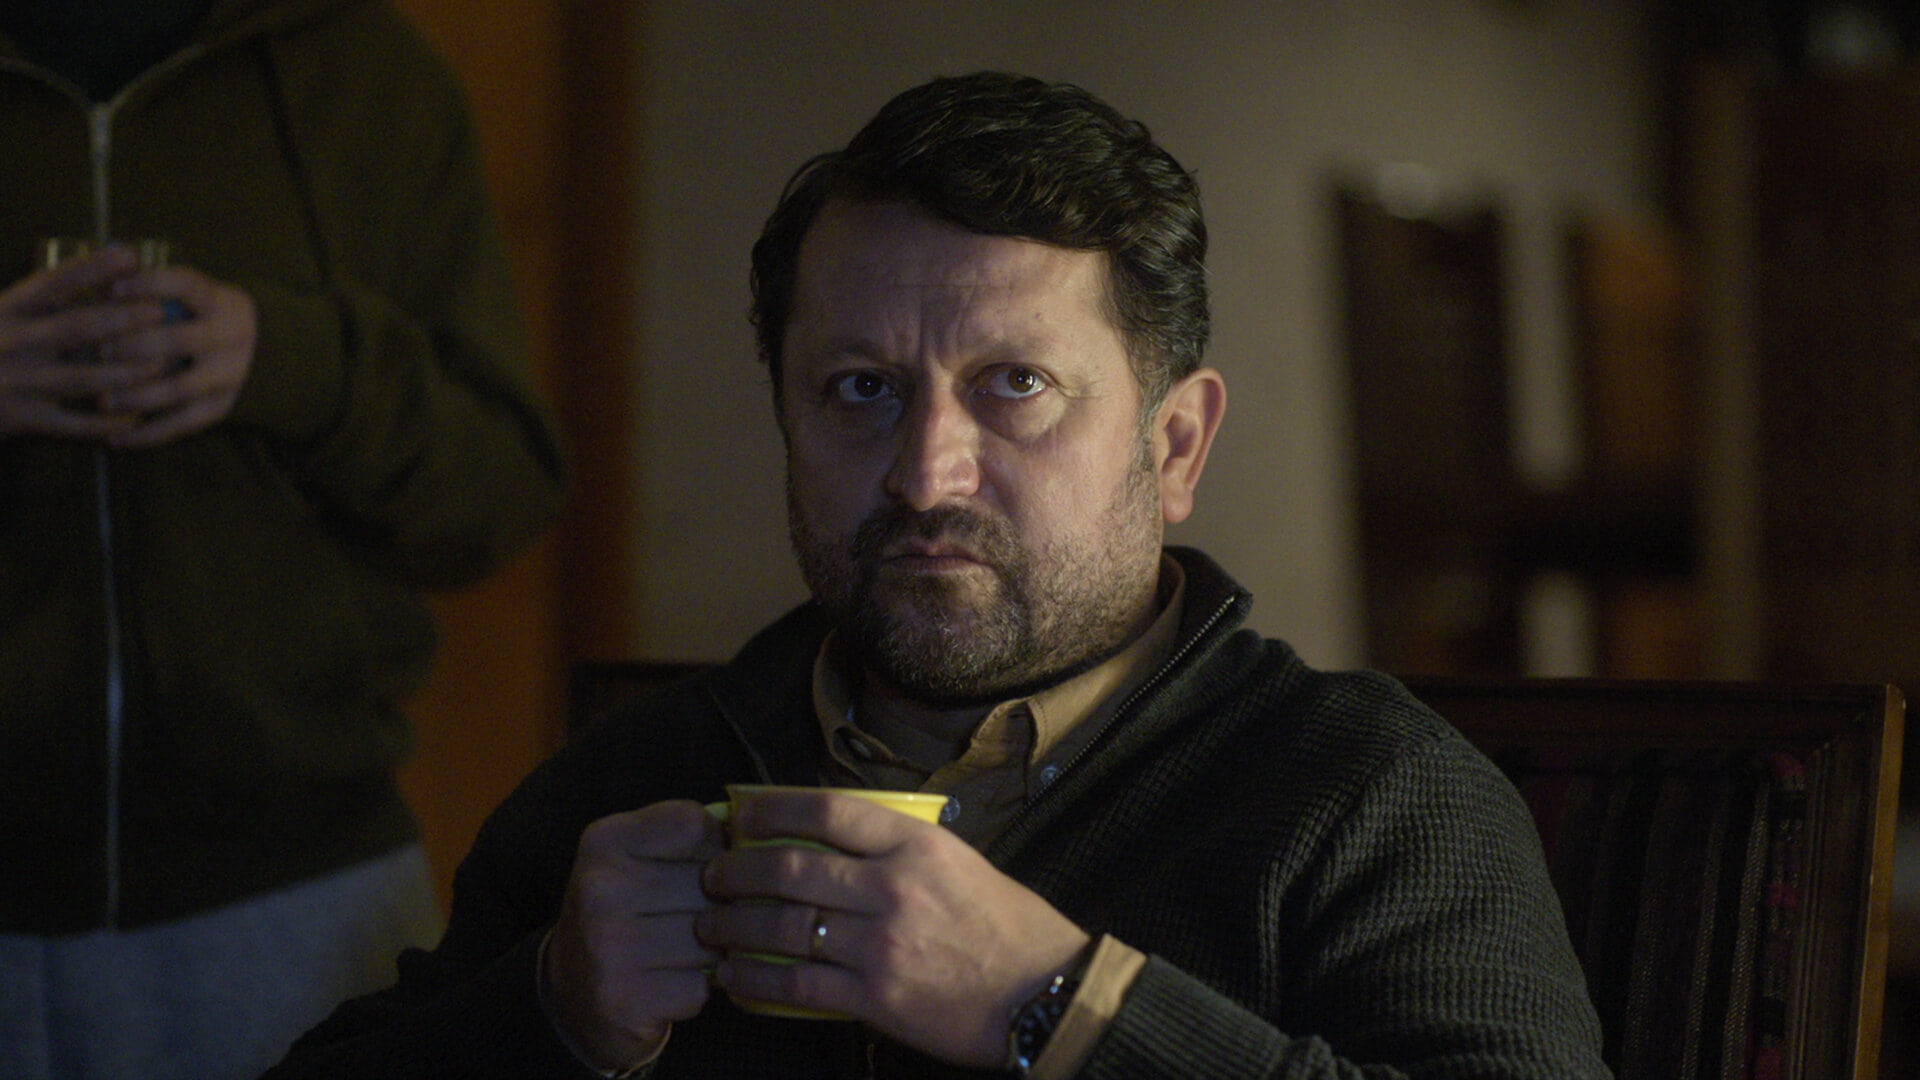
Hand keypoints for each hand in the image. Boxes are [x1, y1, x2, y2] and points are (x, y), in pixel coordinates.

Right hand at [0, 245, 163, 439]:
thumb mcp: (7, 317)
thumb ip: (46, 301)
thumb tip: (112, 268)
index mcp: (6, 310)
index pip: (52, 282)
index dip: (93, 268)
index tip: (130, 257)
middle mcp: (10, 341)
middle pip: (76, 326)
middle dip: (123, 318)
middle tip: (160, 311)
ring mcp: (16, 382)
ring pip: (83, 377)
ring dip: (127, 372)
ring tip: (163, 365)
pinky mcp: (21, 418)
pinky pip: (75, 424)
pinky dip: (109, 421)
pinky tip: (138, 418)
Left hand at [94, 264, 257, 446]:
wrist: (264, 352)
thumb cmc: (205, 317)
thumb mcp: (195, 296)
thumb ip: (156, 291)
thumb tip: (99, 282)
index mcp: (221, 302)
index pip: (187, 286)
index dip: (150, 285)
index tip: (112, 288)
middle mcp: (230, 337)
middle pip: (179, 340)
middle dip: (135, 345)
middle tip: (101, 351)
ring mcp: (228, 375)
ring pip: (179, 388)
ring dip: (137, 396)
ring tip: (102, 402)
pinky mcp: (220, 407)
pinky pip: (183, 424)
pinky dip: (149, 434)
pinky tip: (117, 439)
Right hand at [545, 801, 726, 1070]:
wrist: (574, 994)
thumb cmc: (628, 915)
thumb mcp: (641, 859)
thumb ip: (693, 837)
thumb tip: (761, 836)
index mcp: (605, 841)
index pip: (697, 825)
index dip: (717, 849)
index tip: (704, 868)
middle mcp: (598, 888)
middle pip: (711, 884)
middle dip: (722, 904)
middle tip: (700, 918)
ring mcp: (607, 945)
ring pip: (712, 937)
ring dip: (715, 949)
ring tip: (687, 951)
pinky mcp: (623, 998)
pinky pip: (700, 985)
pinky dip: (697, 987)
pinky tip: (672, 983)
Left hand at [696, 789, 1091, 1067]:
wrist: (1043, 993)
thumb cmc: (1007, 927)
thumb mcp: (958, 863)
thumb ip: (899, 850)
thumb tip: (836, 839)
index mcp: (916, 844)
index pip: (829, 811)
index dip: (773, 808)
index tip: (741, 814)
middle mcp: (893, 887)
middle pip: (790, 868)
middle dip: (736, 870)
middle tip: (711, 874)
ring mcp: (881, 944)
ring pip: (783, 926)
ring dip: (734, 925)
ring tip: (710, 926)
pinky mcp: (876, 996)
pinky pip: (797, 984)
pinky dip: (755, 980)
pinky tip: (733, 979)